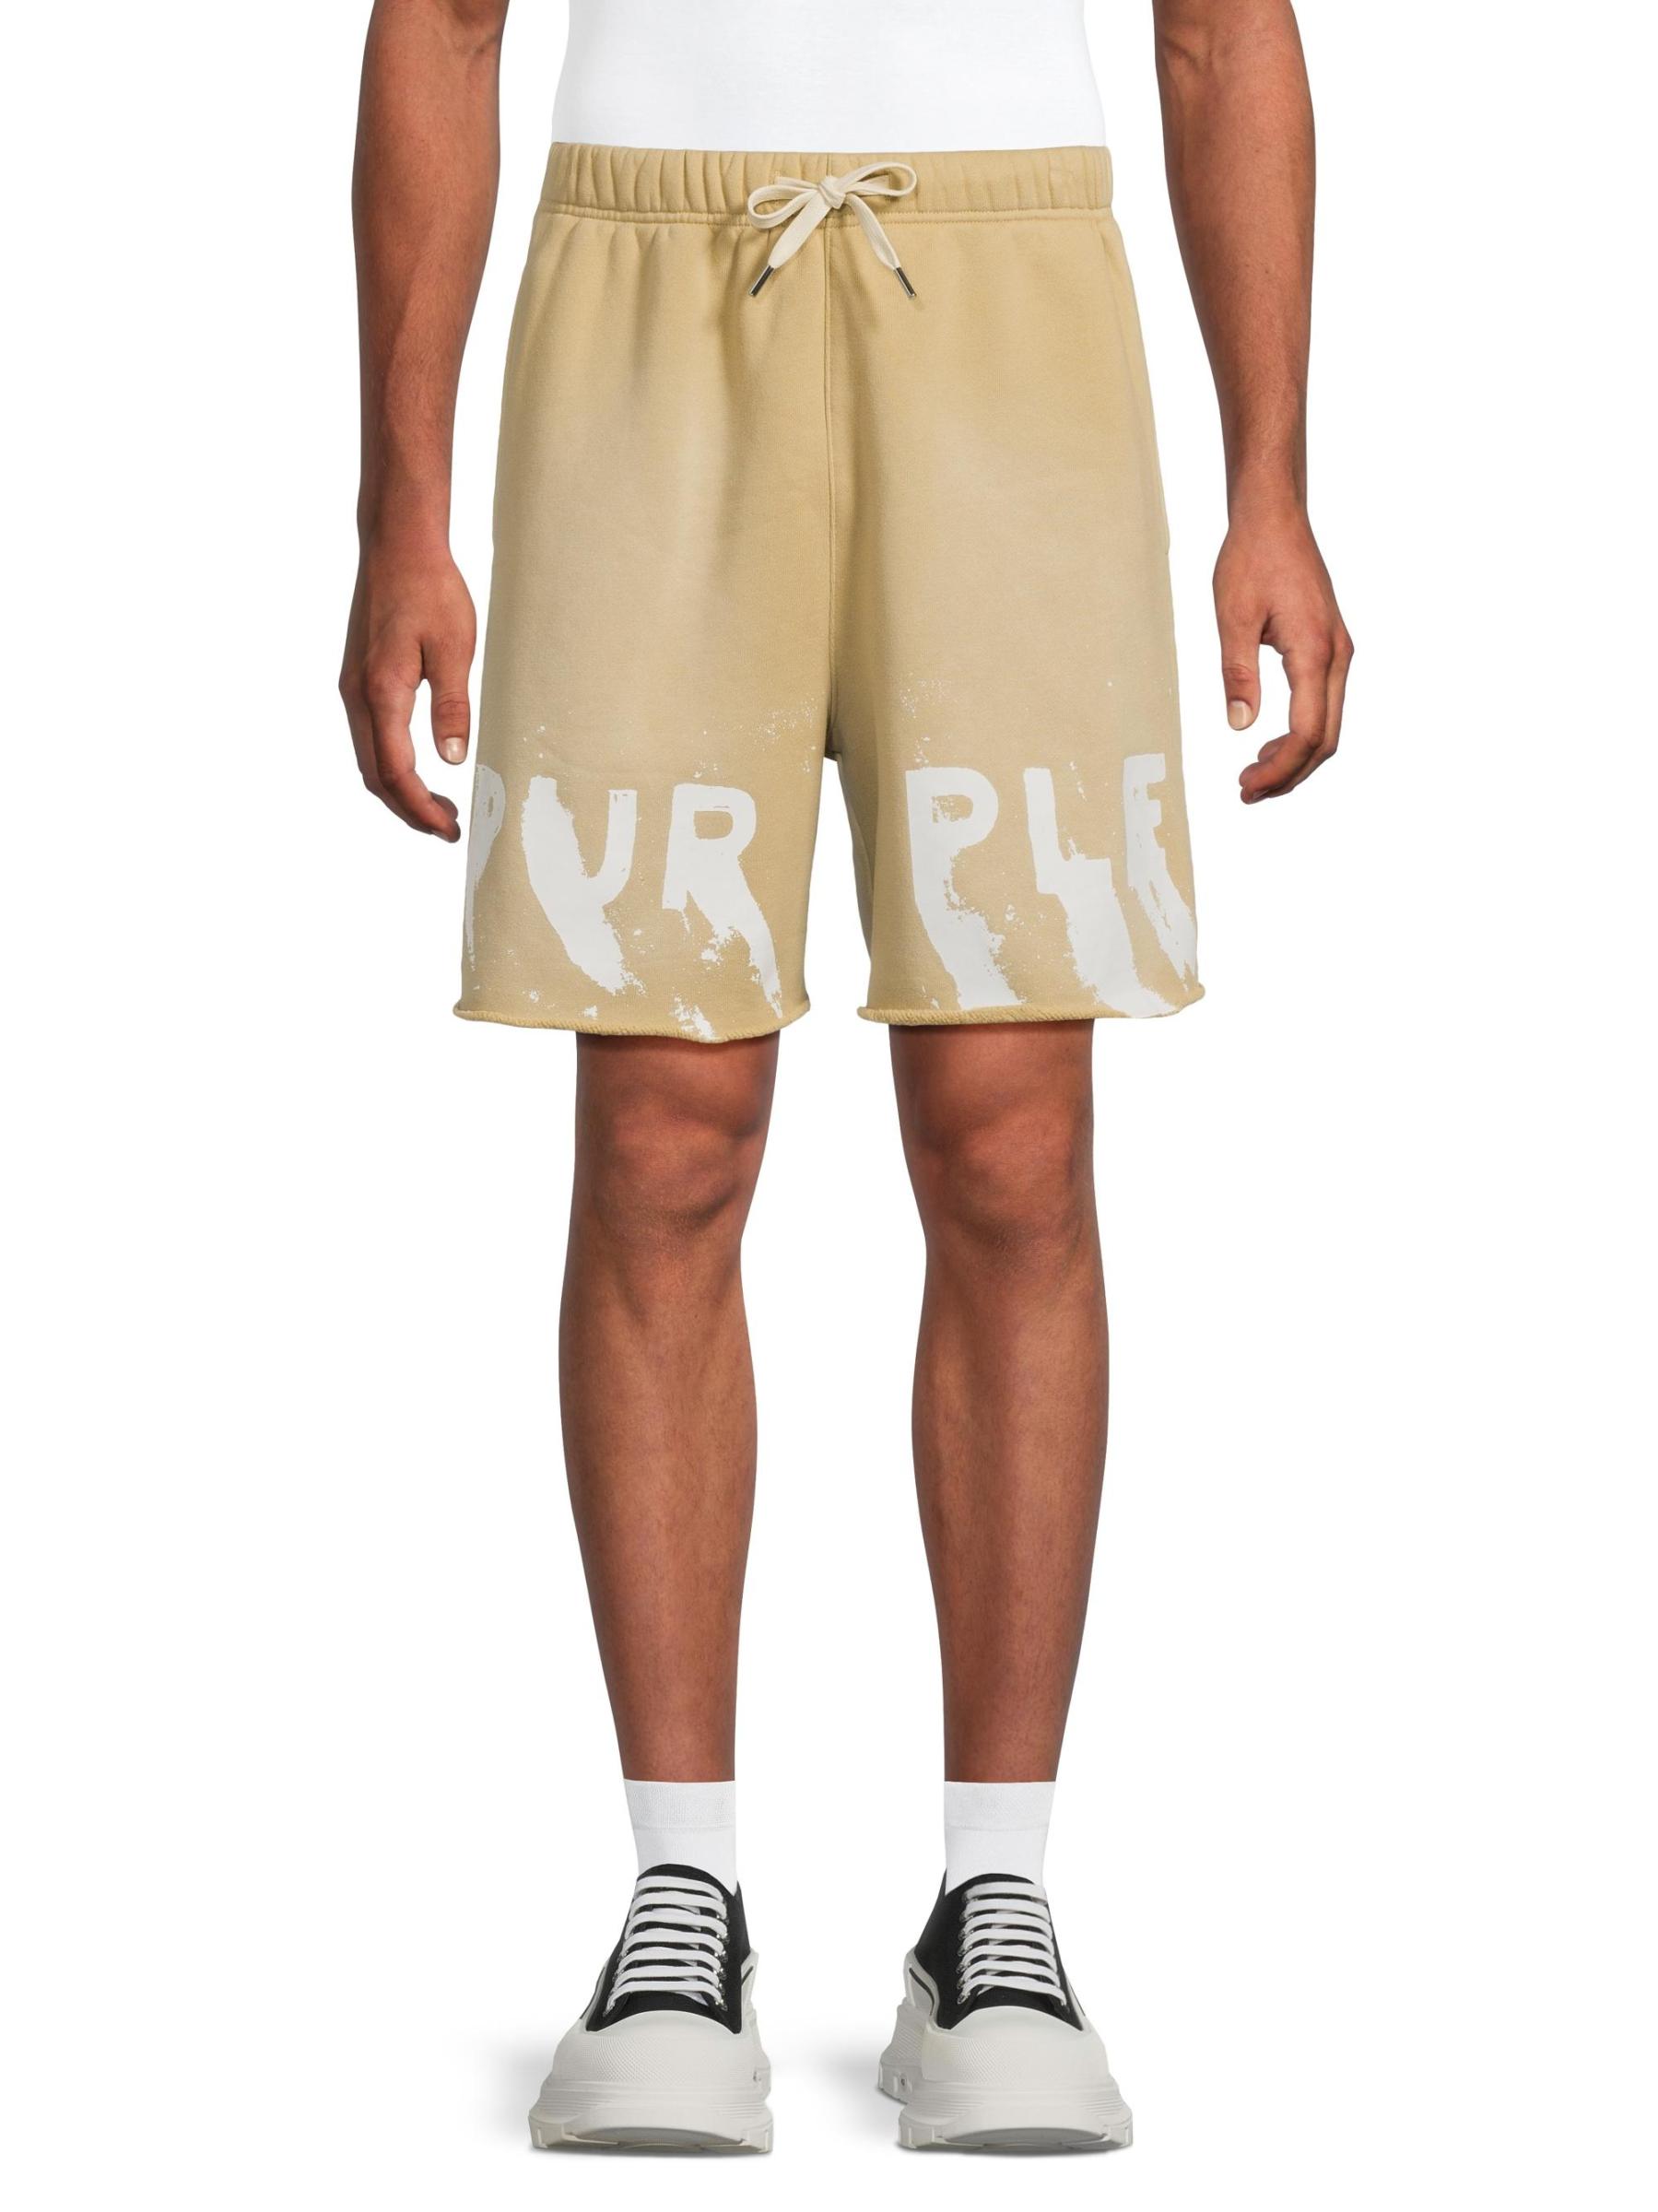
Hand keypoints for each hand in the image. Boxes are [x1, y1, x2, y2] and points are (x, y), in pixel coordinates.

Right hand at [339, 537, 475, 838]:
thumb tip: (453, 758)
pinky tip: (420, 767)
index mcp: (381, 693)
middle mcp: (358, 696)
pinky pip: (370, 738)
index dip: (422, 809)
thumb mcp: (454, 648)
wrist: (397, 545)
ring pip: (369, 759)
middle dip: (410, 810)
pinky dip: (392, 765)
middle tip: (448, 827)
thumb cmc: (430, 589)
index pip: (396, 773)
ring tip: (439, 805)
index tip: (450, 830)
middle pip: (375, 776)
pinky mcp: (358, 679)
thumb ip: (451, 706)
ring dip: (400, 790)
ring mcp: (353, 688)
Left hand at [1214, 499, 1352, 802]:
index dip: (1278, 768)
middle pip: (1324, 738)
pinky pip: (1323, 703)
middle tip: (1247, 791)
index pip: (1306, 732)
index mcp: (1315, 651)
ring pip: (1327, 724)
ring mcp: (1338, 652)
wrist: (1275, 516)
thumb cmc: (1252, 557)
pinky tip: (1270, 741)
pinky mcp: (1329, 647)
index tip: (1246, 785)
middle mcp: (1337, 655)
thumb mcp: (1233, 617)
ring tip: (1255, 773)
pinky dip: (1301, 732)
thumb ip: (1237, 674)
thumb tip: (1240, 725)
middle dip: (1288, 773)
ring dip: (1295, 756)